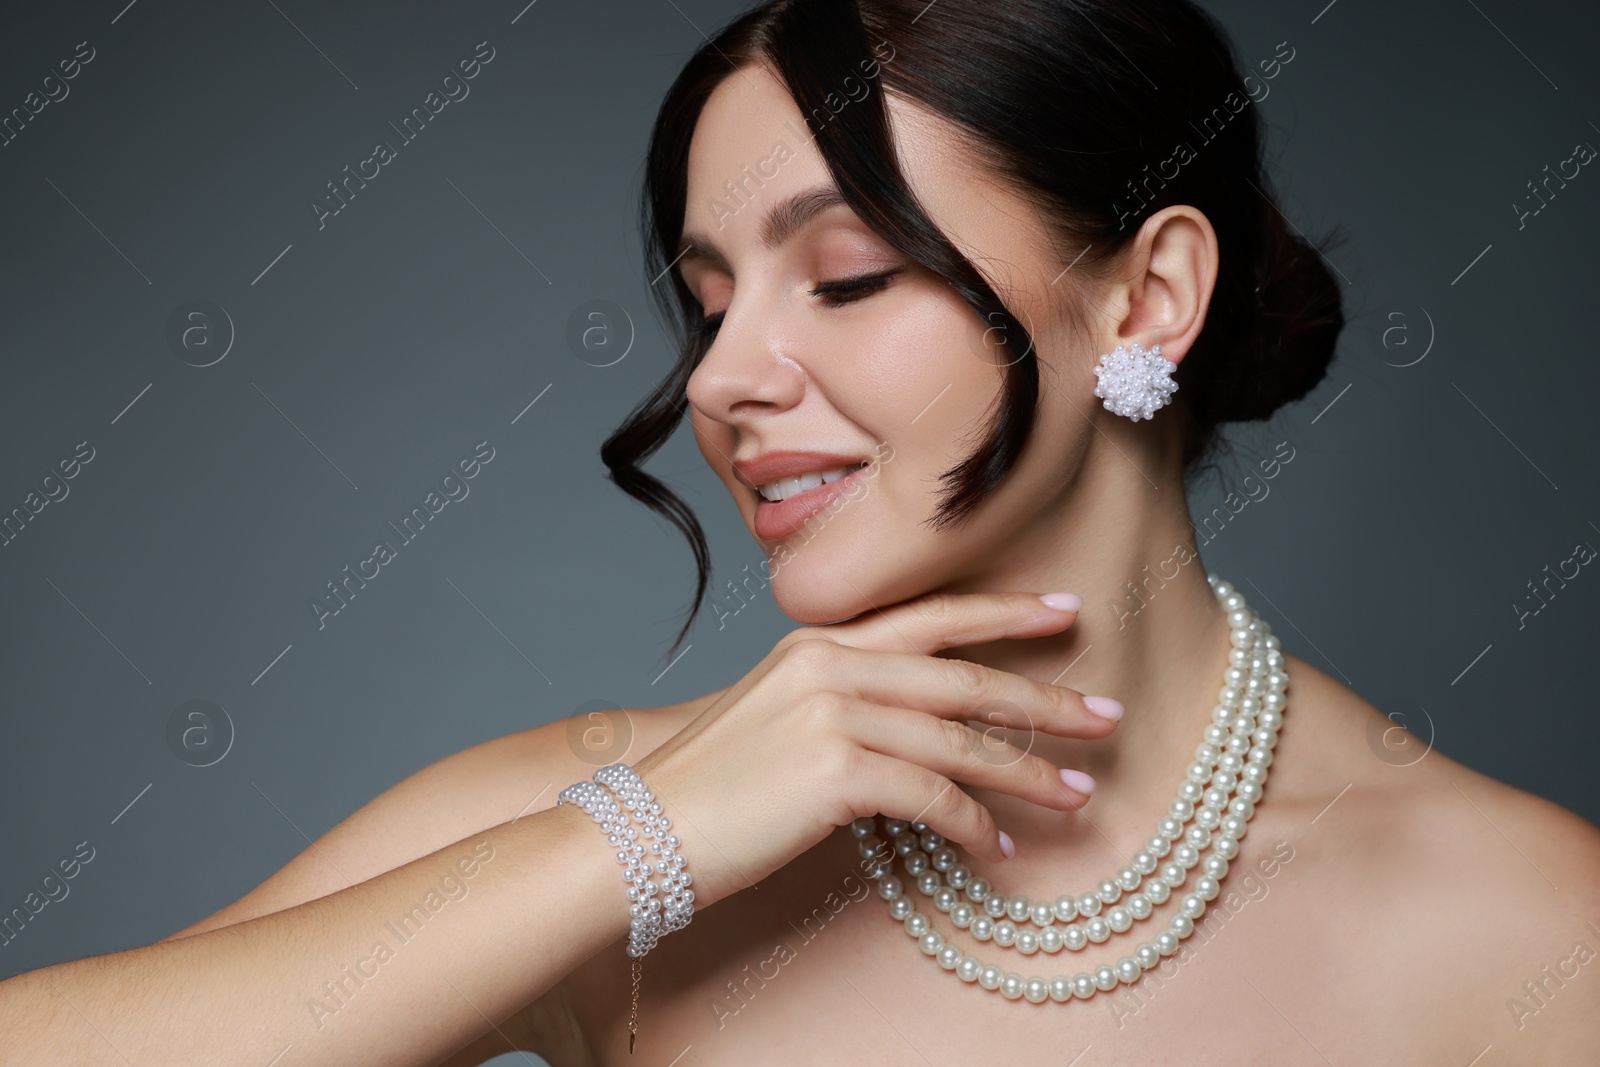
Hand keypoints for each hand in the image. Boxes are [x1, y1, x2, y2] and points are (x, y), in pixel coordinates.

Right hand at [632, 591, 1116, 909]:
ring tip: (1078, 795)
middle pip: (963, 678)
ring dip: (1028, 773)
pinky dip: (975, 826)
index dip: (1003, 612)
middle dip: (1044, 698)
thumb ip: (843, 702)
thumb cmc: (710, 786)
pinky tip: (998, 849)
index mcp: (818, 643)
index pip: (931, 617)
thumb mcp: (775, 717)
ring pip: (960, 742)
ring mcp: (833, 715)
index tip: (1064, 608)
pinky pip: (934, 798)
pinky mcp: (836, 773)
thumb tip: (917, 730)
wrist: (641, 830)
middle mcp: (831, 666)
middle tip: (1106, 714)